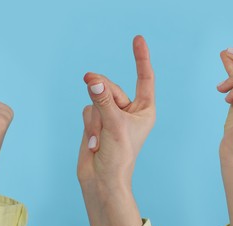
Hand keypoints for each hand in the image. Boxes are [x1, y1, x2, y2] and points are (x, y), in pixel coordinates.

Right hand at [77, 36, 154, 225]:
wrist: (103, 180)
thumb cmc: (118, 156)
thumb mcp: (114, 125)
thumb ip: (104, 100)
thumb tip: (93, 81)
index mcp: (145, 110)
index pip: (144, 78)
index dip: (141, 58)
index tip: (138, 39)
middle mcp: (129, 110)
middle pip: (111, 86)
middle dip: (101, 93)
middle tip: (89, 84)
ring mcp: (112, 115)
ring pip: (96, 98)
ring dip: (95, 119)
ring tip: (101, 139)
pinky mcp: (97, 122)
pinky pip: (87, 109)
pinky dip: (89, 125)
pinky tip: (94, 142)